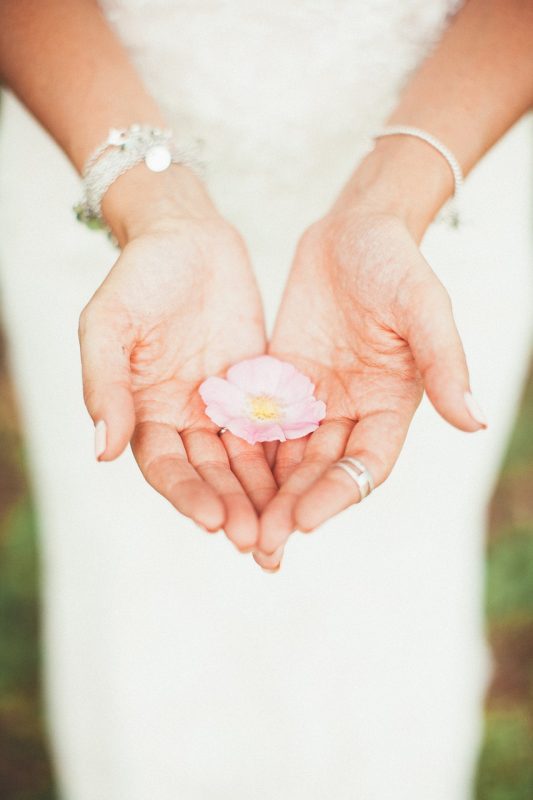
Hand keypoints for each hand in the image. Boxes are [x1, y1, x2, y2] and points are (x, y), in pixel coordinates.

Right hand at [79, 166, 276, 551]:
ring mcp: (222, 407)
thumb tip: (101, 452)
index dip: (189, 496)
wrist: (187, 236)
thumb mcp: (109, 325)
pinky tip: (307, 483)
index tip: (215, 521)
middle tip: (260, 544)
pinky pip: (274, 429)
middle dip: (233, 509)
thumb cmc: (138, 276)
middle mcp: (185, 419)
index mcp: (144, 412)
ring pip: (245, 462)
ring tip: (286, 530)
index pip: (167, 468)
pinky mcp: (257, 389)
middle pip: (209, 476)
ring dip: (262, 497)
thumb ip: (104, 386)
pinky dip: (287, 458)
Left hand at [255, 208, 485, 568]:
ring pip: (286, 459)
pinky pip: (259, 424)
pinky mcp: (281, 383)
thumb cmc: (396, 263)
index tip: (304, 521)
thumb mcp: (423, 307)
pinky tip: (214, 476)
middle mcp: (351, 413)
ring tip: (233, 526)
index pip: (365, 467)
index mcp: (390, 407)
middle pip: (321, 473)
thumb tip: (475, 421)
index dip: (337, 495)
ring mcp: (314, 401)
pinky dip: (241, 452)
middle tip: (260, 543)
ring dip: (263, 494)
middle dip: (292, 508)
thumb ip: (444, 362)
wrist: (353, 228)